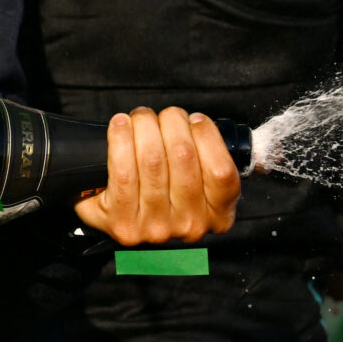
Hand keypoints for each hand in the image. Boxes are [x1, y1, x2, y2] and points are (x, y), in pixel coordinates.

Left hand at [76, 107, 241, 246]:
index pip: (221, 171)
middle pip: (183, 156)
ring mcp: (156, 225)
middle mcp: (189, 223)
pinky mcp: (123, 221)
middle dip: (171, 121)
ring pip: (152, 159)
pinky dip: (120, 139)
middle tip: (164, 116)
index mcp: (217, 214)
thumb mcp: (201, 181)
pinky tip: (121, 126)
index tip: (194, 120)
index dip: (207, 135)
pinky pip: (123, 171)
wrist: (123, 221)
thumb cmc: (165, 192)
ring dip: (144, 125)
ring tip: (141, 118)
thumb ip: (207, 154)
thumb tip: (197, 122)